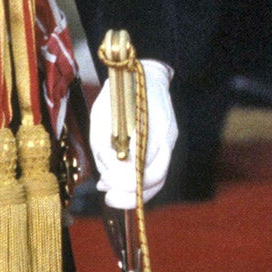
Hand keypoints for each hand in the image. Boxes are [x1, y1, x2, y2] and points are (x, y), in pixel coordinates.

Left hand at [89, 61, 177, 208]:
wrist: (146, 75)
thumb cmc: (120, 93)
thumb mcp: (103, 115)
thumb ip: (103, 145)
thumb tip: (105, 180)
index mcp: (149, 123)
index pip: (143, 163)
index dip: (123, 178)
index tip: (105, 183)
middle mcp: (164, 135)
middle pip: (155, 178)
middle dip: (130, 193)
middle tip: (108, 196)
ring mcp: (169, 141)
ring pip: (158, 180)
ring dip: (135, 193)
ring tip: (112, 195)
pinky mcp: (166, 145)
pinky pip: (156, 172)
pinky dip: (139, 184)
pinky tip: (120, 185)